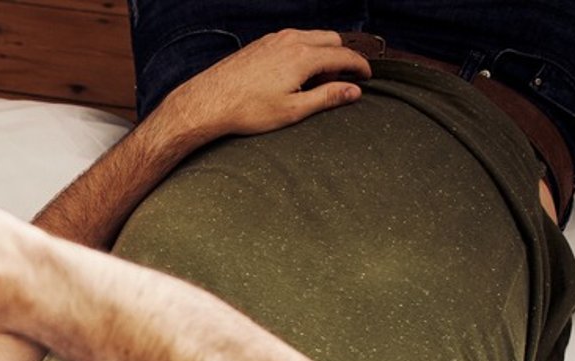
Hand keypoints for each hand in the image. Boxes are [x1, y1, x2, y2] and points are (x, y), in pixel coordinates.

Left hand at [153, 29, 370, 145]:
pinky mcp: (261, 43)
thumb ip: (327, 98)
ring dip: (323, 52)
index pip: (344, 56)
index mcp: (304, 56)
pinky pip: (293, 39)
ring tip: (317, 81)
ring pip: (312, 37)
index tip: (368, 77)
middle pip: (332, 40)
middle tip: (342, 81)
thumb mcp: (292, 110)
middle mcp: (292, 40)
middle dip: (343, 57)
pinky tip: (295, 73)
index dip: (360, 67)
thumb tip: (354, 91)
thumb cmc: (247, 110)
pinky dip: (304, 50)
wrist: (207, 102)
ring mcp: (275, 39)